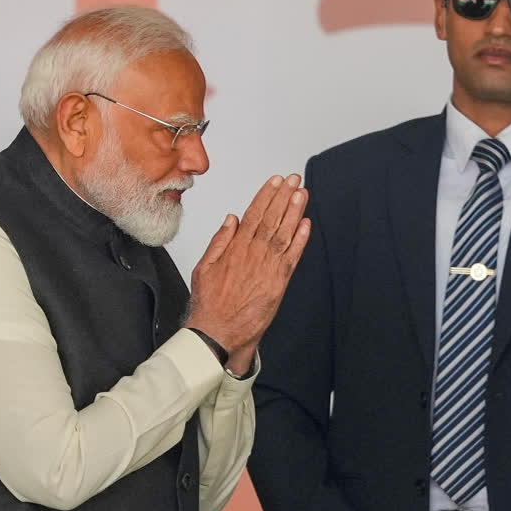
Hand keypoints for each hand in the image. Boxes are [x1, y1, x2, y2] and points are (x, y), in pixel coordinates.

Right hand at [185, 174, 309, 371]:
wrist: (219, 331)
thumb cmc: (210, 303)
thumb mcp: (204, 267)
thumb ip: (220, 240)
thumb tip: (231, 219)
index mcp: (236, 248)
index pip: (254, 214)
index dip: (266, 195)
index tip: (276, 181)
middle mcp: (254, 254)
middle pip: (272, 218)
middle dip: (284, 196)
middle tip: (295, 179)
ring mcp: (268, 267)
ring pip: (284, 232)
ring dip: (295, 211)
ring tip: (302, 193)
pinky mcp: (279, 282)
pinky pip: (293, 256)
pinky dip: (301, 239)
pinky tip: (307, 223)